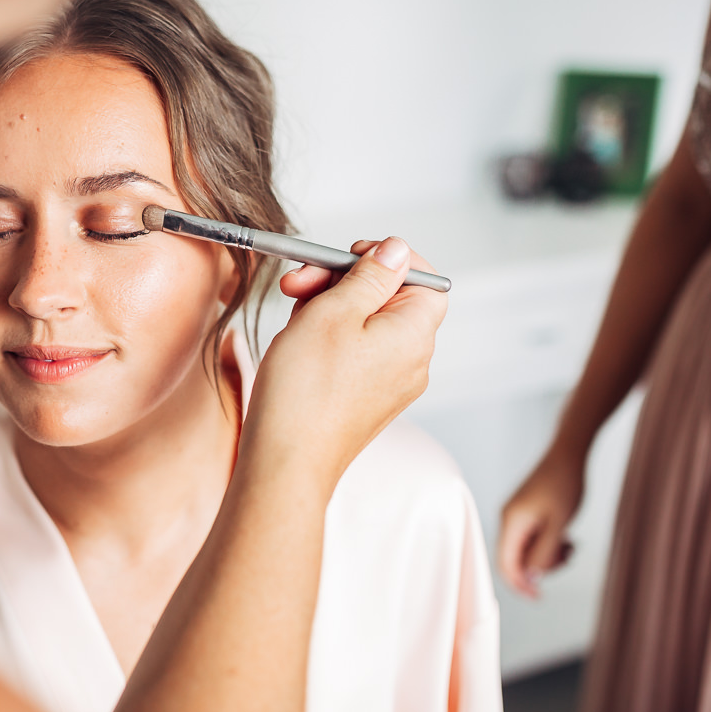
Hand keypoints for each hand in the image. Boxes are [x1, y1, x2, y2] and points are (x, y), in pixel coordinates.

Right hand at [242, 237, 447, 498]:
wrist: (285, 461)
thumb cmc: (305, 392)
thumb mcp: (334, 311)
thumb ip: (371, 275)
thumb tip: (396, 250)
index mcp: (415, 334)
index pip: (425, 278)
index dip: (388, 259)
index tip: (349, 258)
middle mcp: (412, 361)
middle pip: (389, 298)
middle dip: (342, 281)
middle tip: (300, 282)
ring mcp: (390, 383)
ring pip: (367, 323)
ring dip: (329, 308)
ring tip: (292, 318)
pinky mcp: (366, 399)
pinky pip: (356, 352)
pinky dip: (328, 338)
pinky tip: (297, 344)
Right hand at [498, 447, 583, 597]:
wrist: (567, 454)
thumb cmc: (564, 484)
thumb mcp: (558, 525)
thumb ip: (543, 554)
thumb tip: (531, 577)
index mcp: (512, 523)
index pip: (506, 565)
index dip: (520, 585)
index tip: (539, 596)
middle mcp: (508, 520)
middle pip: (515, 559)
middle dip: (540, 567)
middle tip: (567, 560)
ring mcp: (516, 515)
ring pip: (526, 550)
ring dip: (548, 556)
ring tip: (571, 547)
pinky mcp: (525, 512)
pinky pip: (532, 538)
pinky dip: (548, 544)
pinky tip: (566, 538)